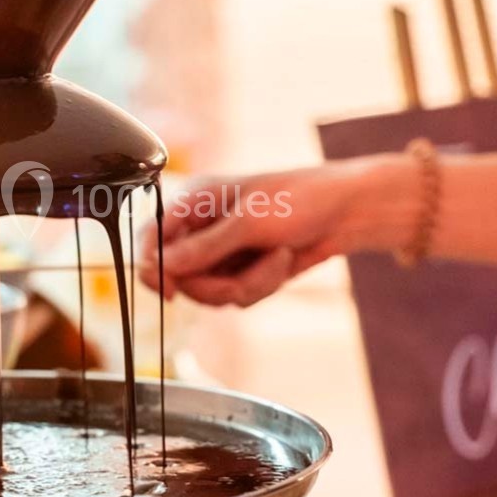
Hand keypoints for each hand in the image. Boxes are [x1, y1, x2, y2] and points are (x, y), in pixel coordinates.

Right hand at [140, 164, 383, 306]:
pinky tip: (283, 262)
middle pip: (179, 276)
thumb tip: (162, 265)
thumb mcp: (249, 223)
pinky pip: (236, 297)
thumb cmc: (298, 199)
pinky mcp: (242, 271)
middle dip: (216, 284)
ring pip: (210, 292)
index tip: (168, 290)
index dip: (153, 266)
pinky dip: (262, 286)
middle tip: (240, 280)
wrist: (344, 214)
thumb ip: (204, 248)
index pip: (152, 237)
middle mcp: (202, 228)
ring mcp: (222, 252)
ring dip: (247, 284)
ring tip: (277, 259)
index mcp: (194, 201)